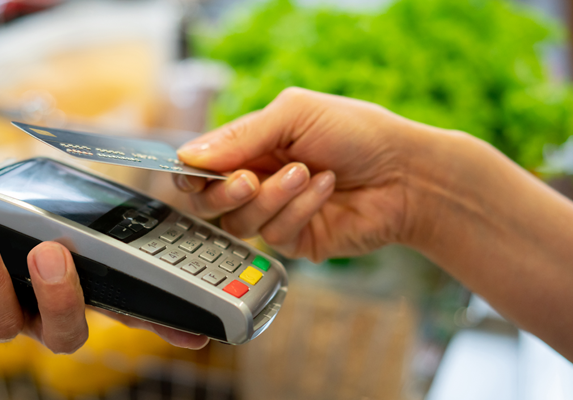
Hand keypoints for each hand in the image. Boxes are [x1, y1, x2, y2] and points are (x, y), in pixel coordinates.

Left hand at [0, 213, 208, 351]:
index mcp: (73, 289)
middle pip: (67, 333)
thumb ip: (74, 212)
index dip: (161, 326)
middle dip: (60, 296)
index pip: (126, 311)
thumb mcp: (37, 206)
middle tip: (50, 250)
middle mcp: (40, 316)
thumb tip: (112, 200)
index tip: (196, 332)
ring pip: (3, 319)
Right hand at [174, 87, 421, 261]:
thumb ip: (241, 136)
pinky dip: (300, 208)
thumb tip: (188, 156)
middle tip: (251, 179)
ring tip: (307, 173)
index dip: (191, 171)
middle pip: (208, 202)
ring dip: (273, 196)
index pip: (201, 165)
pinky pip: (276, 234)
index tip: (193, 171)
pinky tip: (325, 188)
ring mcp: (275, 213)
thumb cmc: (356, 132)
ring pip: (240, 222)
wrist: (407, 173)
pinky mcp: (296, 240)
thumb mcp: (295, 114)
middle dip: (224, 192)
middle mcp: (257, 181)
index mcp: (250, 147)